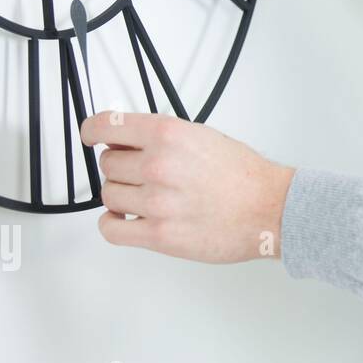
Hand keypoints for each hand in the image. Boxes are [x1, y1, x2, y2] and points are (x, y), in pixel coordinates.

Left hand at [80, 111, 294, 263]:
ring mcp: (156, 202)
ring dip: (123, 196)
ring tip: (147, 197)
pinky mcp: (158, 235)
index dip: (93, 131)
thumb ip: (164, 138)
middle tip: (142, 173)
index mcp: (168, 135)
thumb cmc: (245, 176)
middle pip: (108, 163)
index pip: (107, 126)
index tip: (91, 135)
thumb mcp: (203, 137)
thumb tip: (130, 142)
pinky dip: (113, 223)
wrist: (271, 209)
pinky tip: (127, 218)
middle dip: (122, 167)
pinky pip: (111, 228)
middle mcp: (158, 165)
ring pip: (109, 195)